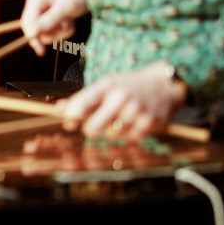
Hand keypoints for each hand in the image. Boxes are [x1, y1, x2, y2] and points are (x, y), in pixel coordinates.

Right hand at [20, 0, 92, 55]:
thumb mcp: (65, 7)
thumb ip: (49, 20)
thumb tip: (33, 33)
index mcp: (36, 0)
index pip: (27, 24)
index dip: (32, 38)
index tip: (41, 52)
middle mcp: (37, 6)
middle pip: (37, 30)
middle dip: (53, 33)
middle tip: (66, 26)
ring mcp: (45, 11)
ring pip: (47, 32)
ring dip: (61, 31)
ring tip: (70, 21)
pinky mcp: (53, 15)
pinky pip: (55, 30)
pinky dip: (65, 29)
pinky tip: (71, 20)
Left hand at [61, 61, 189, 141]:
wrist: (164, 85)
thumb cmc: (129, 86)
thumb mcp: (107, 85)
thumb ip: (83, 98)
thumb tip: (59, 107)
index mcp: (108, 85)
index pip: (84, 101)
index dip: (72, 114)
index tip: (68, 121)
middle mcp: (121, 97)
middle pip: (94, 126)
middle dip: (89, 130)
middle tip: (92, 128)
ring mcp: (136, 111)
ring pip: (111, 135)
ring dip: (111, 132)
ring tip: (118, 121)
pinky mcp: (149, 123)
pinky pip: (129, 139)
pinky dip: (128, 135)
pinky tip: (132, 124)